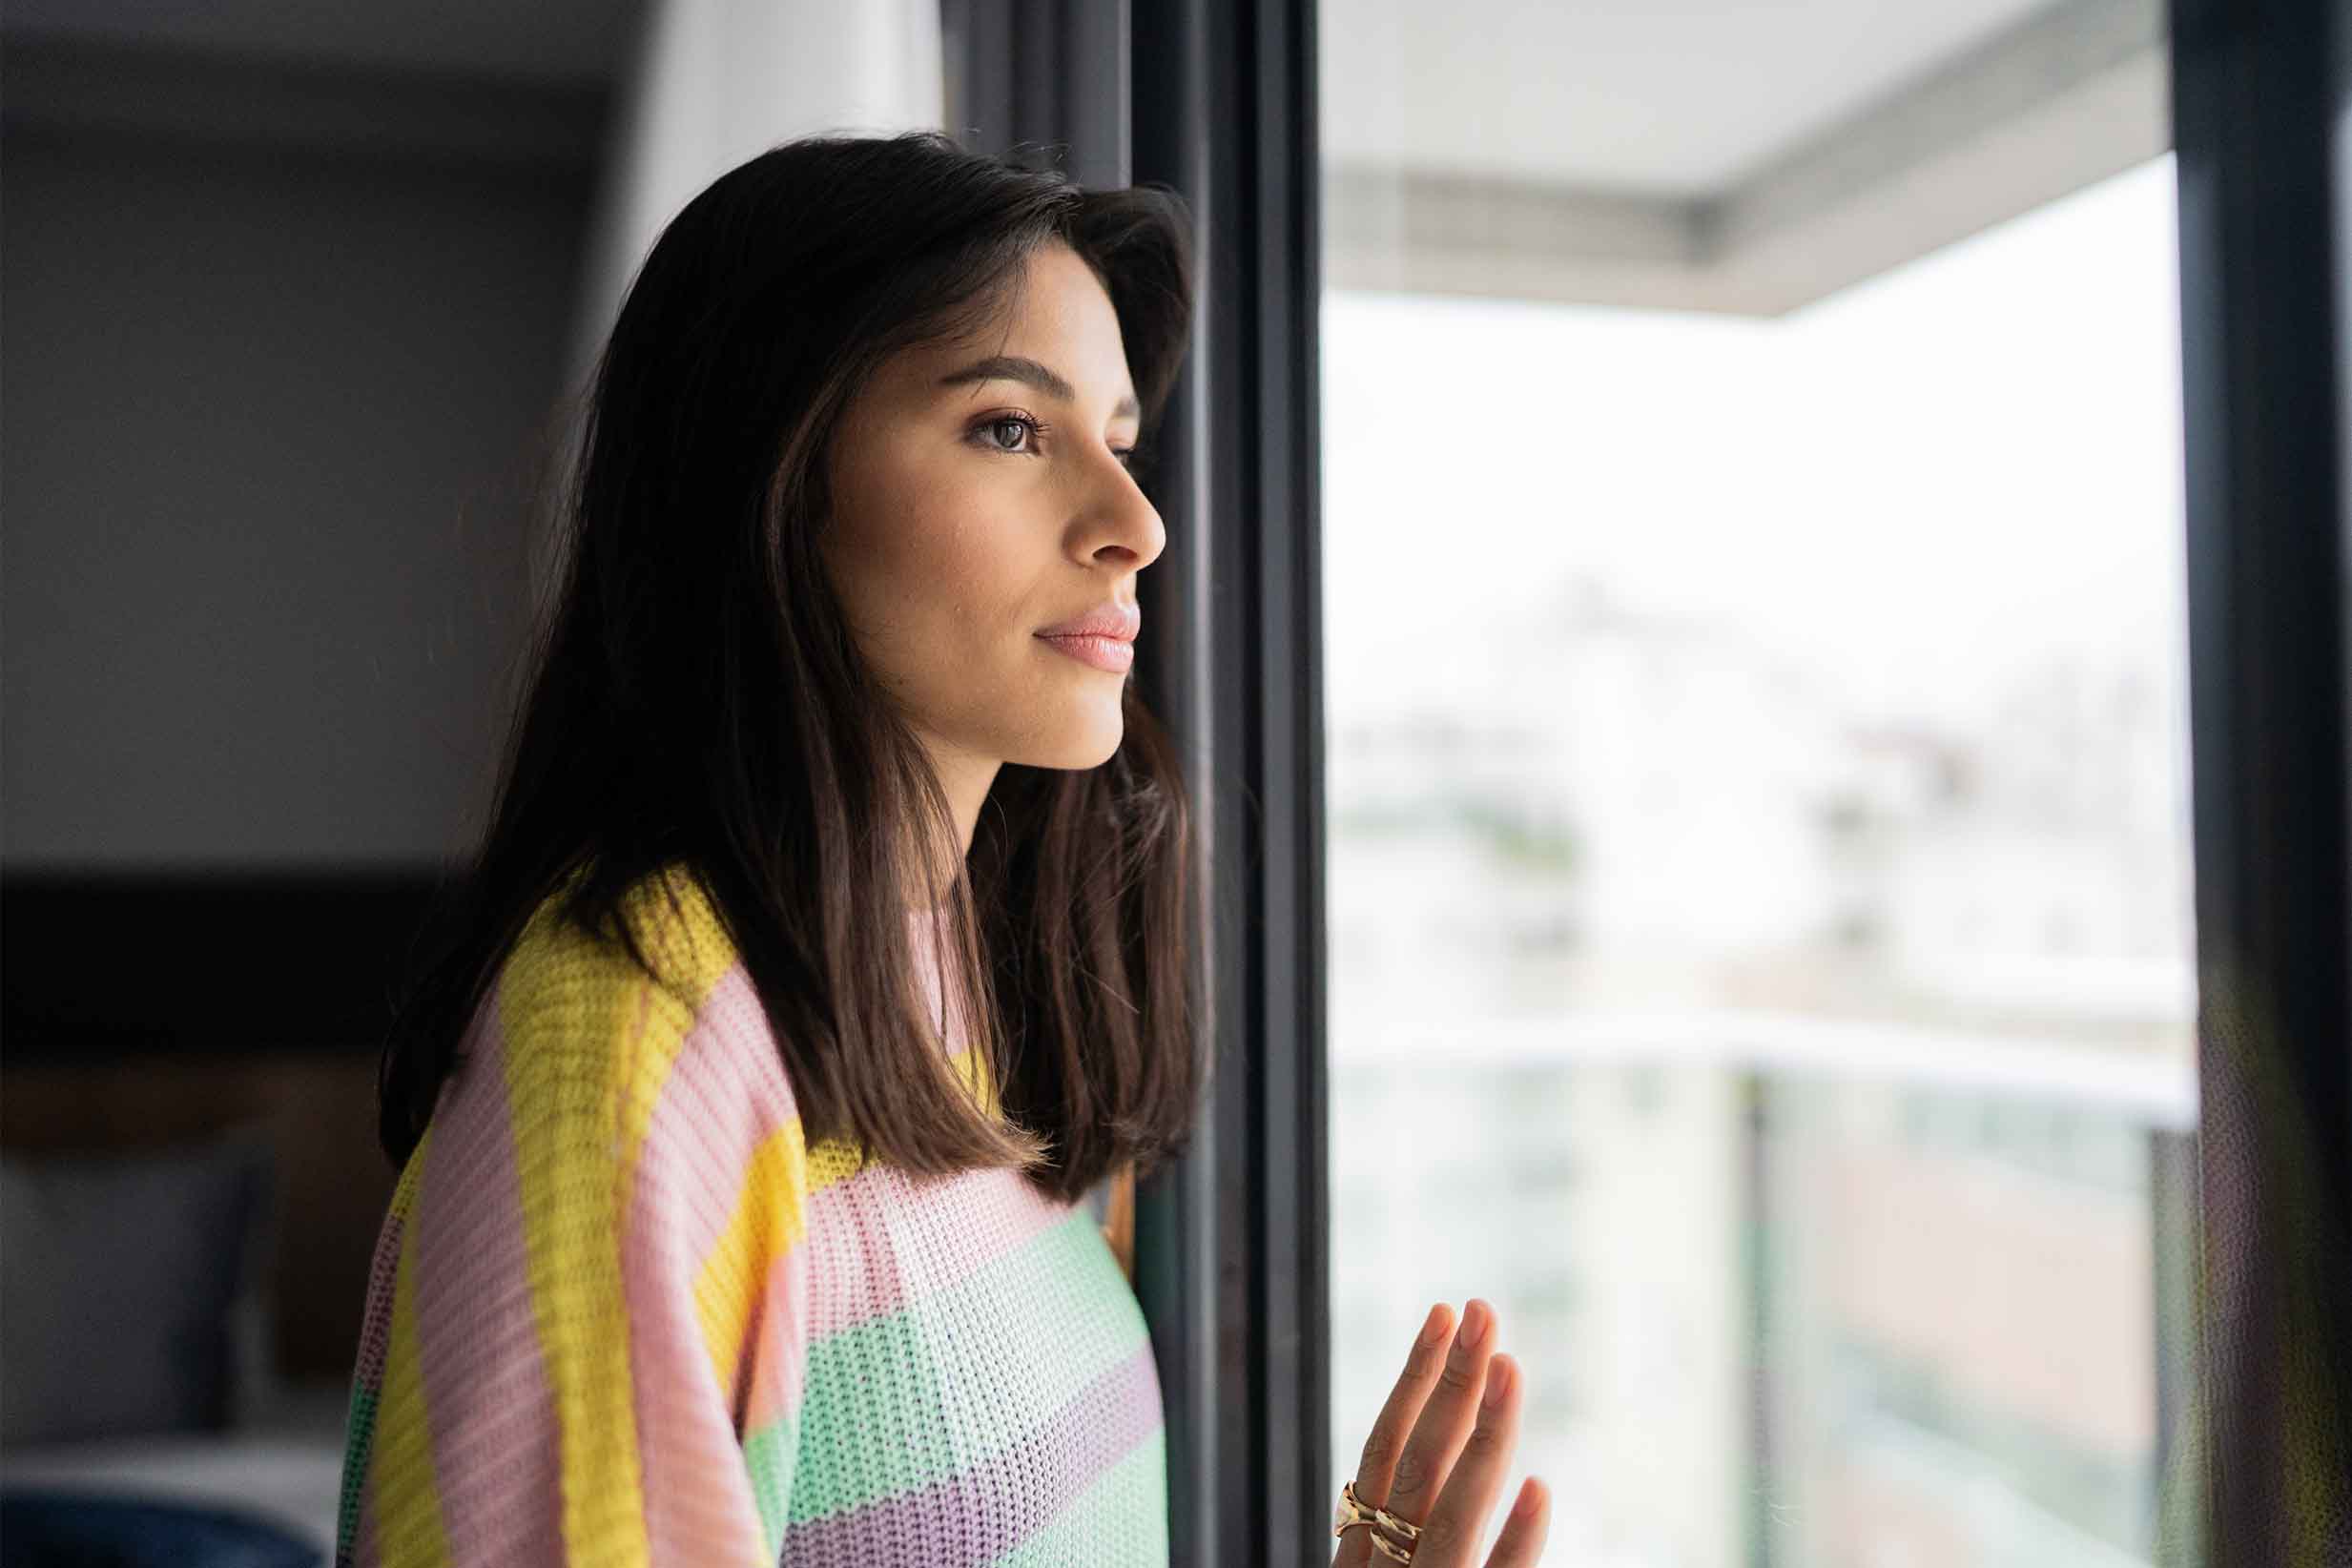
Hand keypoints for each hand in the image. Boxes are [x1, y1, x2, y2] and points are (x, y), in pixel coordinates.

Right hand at [1331, 1299, 1550, 1566]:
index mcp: (1360, 1552)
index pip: (1384, 1450)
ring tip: (1508, 1367)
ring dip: (1484, 1436)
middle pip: (1417, 1464)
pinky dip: (1515, 1542)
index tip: (1441, 1316)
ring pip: (1452, 1514)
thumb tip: (1425, 1497)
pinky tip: (1538, 1488)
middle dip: (1452, 1382)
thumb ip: (1391, 1547)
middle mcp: (1384, 1567)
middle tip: (1481, 1312)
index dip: (1414, 1379)